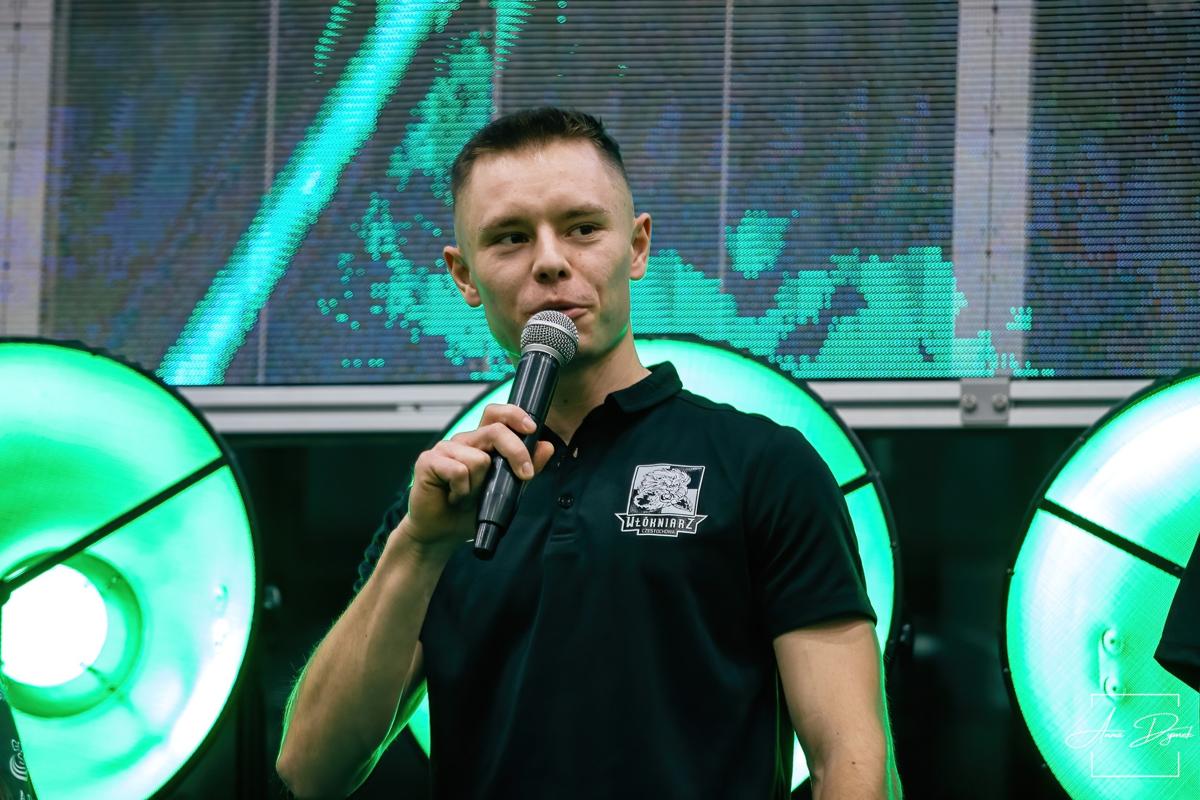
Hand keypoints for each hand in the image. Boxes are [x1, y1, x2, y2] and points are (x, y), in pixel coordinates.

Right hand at [399, 403, 555, 551]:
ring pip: (479, 458)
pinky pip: (458, 471)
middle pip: (495, 431)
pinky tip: (453, 497)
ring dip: (478, 485)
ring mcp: (445, 449)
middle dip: (516, 452)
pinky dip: (461, 491)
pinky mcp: (428, 461)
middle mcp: (464, 441)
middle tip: (524, 475)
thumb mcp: (507, 491)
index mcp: (480, 442)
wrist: (441, 532)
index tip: (531, 429)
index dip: (514, 415)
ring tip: (467, 496)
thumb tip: (546, 447)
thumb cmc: (469, 510)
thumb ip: (527, 467)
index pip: (496, 414)